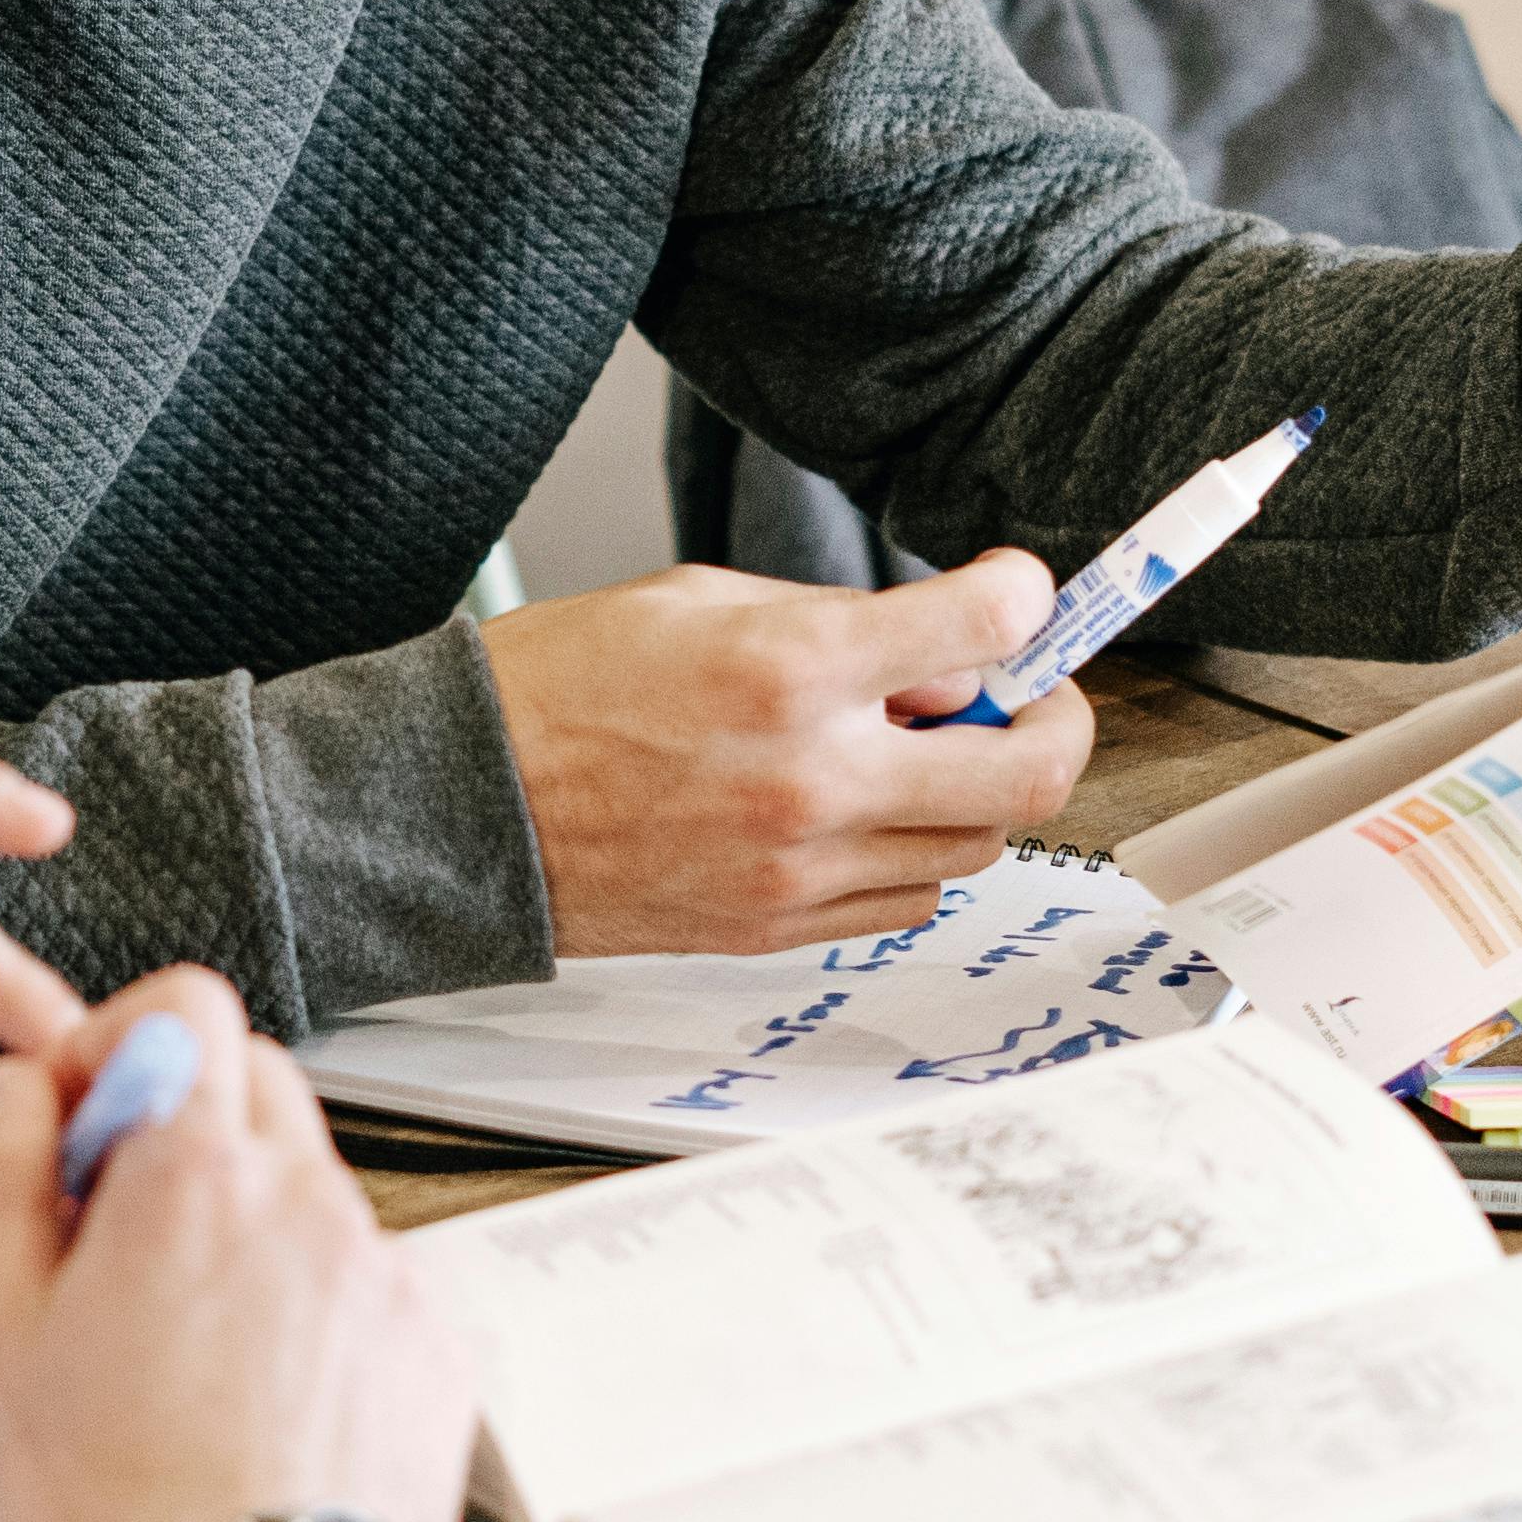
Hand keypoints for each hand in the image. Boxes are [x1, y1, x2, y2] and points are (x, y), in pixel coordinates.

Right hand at [0, 972, 475, 1521]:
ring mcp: (391, 1285)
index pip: (186, 1005)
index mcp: (197, 1178)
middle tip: (111, 1243)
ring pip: (311, 1198)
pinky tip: (253, 1416)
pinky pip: (368, 1293)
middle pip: (258, 1089)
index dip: (119, 1044)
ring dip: (245, 1238)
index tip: (79, 1125)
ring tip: (179, 1365)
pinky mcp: (438, 1363)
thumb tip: (22, 1096)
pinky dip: (312, 1322)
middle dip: (181, 1132)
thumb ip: (1, 1182)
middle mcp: (314, 1208)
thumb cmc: (101, 1521)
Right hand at [479, 554, 1095, 955]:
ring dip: (977, 791)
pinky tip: (870, 810)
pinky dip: (917, 852)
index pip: (985, 629)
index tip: (1021, 595)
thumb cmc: (561, 689)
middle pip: (1026, 771)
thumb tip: (942, 654)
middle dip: (1056, 719)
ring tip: (922, 751)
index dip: (1027, 599)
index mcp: (791, 668)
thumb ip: (837, 620)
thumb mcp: (700, 596)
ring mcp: (800, 866)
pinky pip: (907, 899)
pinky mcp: (779, 926)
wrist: (465, 804)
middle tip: (1034, 693)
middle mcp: (813, 777)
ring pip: (977, 844)